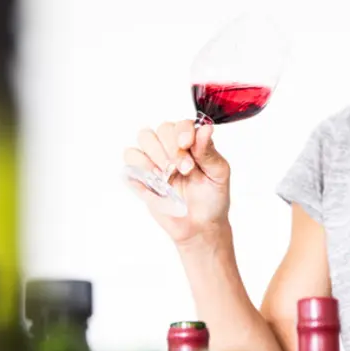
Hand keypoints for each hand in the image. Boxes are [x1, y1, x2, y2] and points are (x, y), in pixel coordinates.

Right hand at [124, 119, 230, 245]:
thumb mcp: (218, 174)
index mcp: (193, 143)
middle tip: (184, 170)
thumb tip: (206, 128)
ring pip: (144, 139)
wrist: (199, 226)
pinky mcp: (142, 174)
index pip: (182, 125)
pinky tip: (156, 181)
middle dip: (172, 148)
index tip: (186, 145)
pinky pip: (131, 159)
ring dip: (156, 156)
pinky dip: (140, 167)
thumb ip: (209, 152)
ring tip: (169, 175)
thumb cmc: (212, 199)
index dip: (182, 132)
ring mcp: (156, 159)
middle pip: (162, 129)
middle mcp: (173, 147)